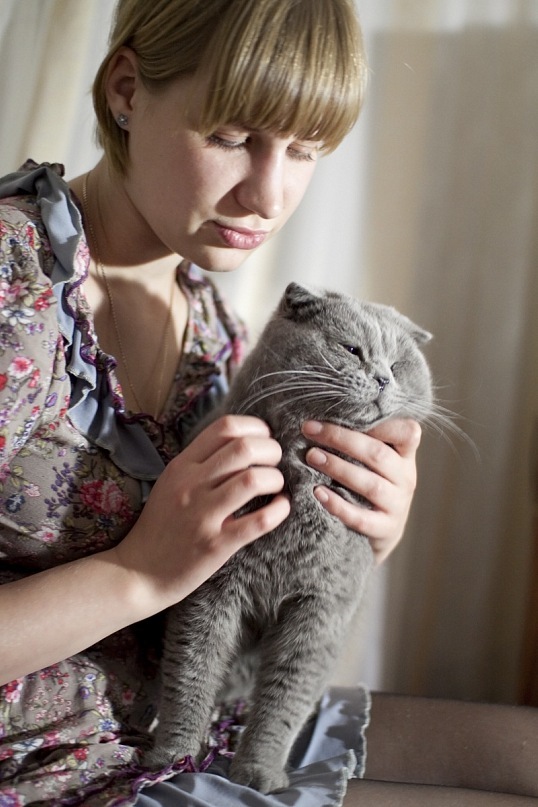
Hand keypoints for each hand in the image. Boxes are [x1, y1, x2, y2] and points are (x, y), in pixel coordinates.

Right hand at [114, 415, 290, 606]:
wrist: (137, 573)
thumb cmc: (160, 526)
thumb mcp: (171, 483)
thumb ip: (200, 463)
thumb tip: (242, 444)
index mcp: (182, 466)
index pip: (225, 427)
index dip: (255, 427)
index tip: (264, 439)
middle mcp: (191, 485)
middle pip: (244, 447)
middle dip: (271, 450)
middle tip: (276, 462)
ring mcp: (203, 515)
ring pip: (253, 479)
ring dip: (275, 478)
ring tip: (276, 486)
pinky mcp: (215, 545)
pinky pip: (258, 521)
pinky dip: (279, 510)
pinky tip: (281, 508)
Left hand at [302, 418, 420, 563]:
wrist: (383, 530)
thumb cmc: (371, 480)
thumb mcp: (376, 460)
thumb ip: (362, 439)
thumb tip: (320, 416)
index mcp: (404, 456)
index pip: (408, 433)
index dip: (382, 423)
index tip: (345, 413)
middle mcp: (406, 478)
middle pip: (378, 455)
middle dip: (342, 440)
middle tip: (310, 432)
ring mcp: (398, 505)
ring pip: (370, 485)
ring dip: (338, 468)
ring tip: (311, 457)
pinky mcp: (385, 529)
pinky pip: (361, 518)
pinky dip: (338, 505)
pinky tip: (318, 493)